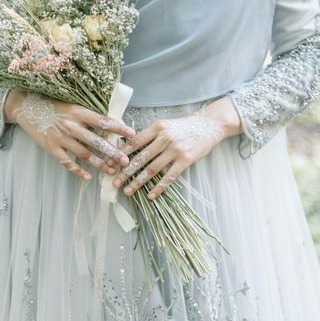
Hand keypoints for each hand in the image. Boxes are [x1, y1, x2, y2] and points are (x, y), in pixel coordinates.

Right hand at [4, 89, 133, 181]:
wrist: (25, 107)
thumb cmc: (52, 105)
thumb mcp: (71, 105)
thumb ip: (86, 115)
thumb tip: (108, 125)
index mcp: (78, 111)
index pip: (103, 121)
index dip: (118, 128)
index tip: (132, 134)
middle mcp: (71, 125)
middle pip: (96, 142)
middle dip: (113, 153)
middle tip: (125, 161)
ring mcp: (61, 138)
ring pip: (85, 154)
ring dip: (100, 164)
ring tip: (112, 171)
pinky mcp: (51, 148)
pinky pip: (68, 163)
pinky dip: (78, 171)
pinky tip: (88, 177)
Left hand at [114, 97, 241, 199]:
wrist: (209, 125)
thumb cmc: (183, 127)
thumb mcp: (165, 125)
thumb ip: (149, 135)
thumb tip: (128, 148)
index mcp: (157, 127)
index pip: (134, 142)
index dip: (121, 154)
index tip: (110, 164)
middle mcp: (165, 138)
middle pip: (141, 158)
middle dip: (125, 171)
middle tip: (114, 182)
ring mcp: (176, 150)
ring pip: (152, 169)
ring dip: (138, 182)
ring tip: (127, 191)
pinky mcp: (186, 160)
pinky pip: (169, 177)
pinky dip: (159, 187)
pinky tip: (150, 196)